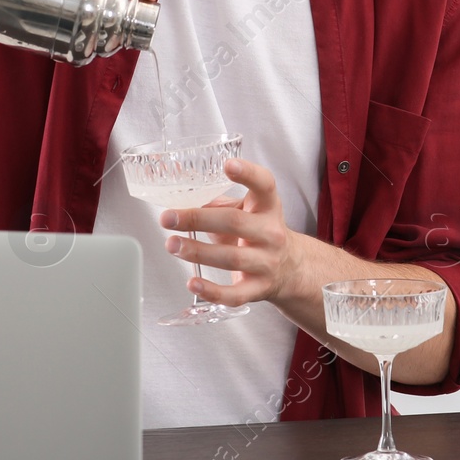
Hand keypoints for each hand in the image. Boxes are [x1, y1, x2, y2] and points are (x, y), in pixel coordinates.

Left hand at [158, 158, 304, 306]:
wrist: (290, 268)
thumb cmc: (259, 232)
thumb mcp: (247, 210)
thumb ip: (217, 202)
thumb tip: (178, 196)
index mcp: (268, 206)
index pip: (264, 184)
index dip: (248, 173)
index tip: (228, 165)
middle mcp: (271, 232)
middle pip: (235, 222)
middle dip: (197, 219)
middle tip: (168, 217)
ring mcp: (267, 262)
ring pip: (231, 258)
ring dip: (197, 252)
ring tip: (172, 244)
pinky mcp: (259, 288)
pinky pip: (235, 294)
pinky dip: (212, 291)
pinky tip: (192, 283)